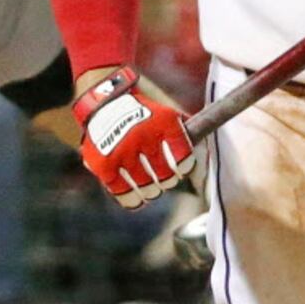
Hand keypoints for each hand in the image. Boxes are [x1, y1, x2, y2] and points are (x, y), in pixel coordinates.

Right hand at [73, 65, 197, 209]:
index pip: (183, 157)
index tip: (181, 170)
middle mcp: (143, 134)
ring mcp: (123, 150)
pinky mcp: (105, 164)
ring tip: (149, 188)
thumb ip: (185, 134)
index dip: (185, 168)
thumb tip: (202, 158)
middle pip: (165, 176)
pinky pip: (124, 193)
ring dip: (150, 191)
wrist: (102, 103)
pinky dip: (131, 200)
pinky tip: (135, 199)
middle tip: (162, 178)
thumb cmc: (140, 114)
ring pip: (147, 188)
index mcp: (162, 121)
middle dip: (166, 180)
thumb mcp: (164, 115)